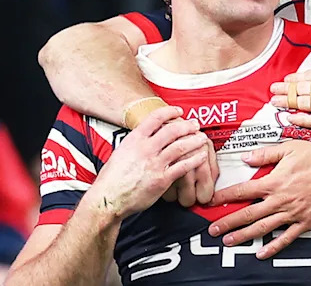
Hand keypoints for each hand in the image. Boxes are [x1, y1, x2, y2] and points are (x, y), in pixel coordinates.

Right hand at [85, 106, 208, 219]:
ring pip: (181, 146)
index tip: (178, 111)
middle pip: (172, 130)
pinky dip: (195, 160)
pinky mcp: (161, 179)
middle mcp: (145, 149)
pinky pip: (183, 166)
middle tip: (195, 125)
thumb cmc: (112, 180)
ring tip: (202, 138)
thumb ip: (135, 144)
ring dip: (195, 141)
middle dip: (187, 126)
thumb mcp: (120, 153)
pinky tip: (201, 157)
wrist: (107, 200)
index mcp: (133, 141)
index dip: (169, 112)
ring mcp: (154, 164)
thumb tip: (146, 137)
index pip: (155, 118)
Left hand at [207, 140, 310, 258]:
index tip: (211, 202)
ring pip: (263, 227)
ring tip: (229, 241)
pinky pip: (286, 237)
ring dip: (244, 236)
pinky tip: (262, 253)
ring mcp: (292, 213)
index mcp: (274, 182)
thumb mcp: (290, 148)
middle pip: (248, 213)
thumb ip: (266, 155)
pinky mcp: (305, 222)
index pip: (242, 191)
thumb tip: (246, 157)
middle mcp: (280, 200)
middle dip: (228, 222)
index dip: (224, 197)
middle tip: (213, 230)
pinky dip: (273, 246)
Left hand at [269, 58, 310, 135]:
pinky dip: (300, 119)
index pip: (309, 75)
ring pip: (305, 103)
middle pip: (303, 89)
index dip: (293, 79)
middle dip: (285, 90)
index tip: (285, 80)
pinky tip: (290, 117)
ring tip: (276, 102)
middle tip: (273, 90)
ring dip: (287, 103)